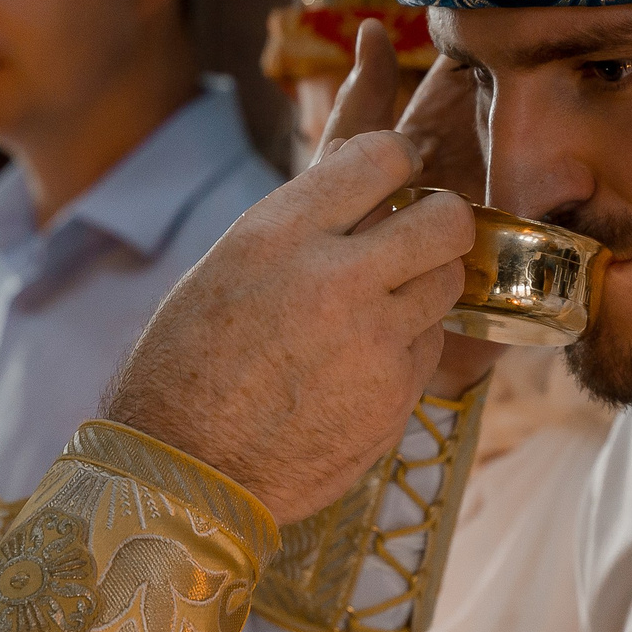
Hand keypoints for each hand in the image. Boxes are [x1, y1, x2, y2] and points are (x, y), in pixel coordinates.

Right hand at [106, 26, 474, 523]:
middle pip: (444, 221)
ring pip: (447, 283)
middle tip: (424, 234)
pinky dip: (409, 344)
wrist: (184, 473)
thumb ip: (297, 234)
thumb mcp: (223, 271)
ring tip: (386, 302)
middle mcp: (336, 279)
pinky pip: (430, 346)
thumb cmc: (184, 370)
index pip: (380, 158)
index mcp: (279, 235)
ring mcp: (374, 342)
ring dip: (425, 283)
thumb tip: (361, 206)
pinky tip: (365, 360)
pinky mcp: (395, 396)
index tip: (402, 171)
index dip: (399, 158)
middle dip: (441, 221)